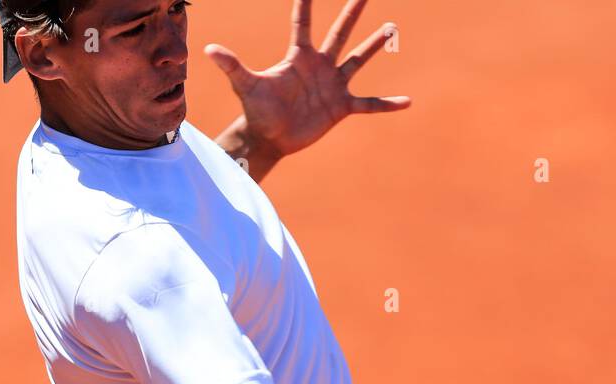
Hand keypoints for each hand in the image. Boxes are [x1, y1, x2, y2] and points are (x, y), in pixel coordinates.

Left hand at [206, 0, 410, 162]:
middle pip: (340, 32)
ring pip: (358, 59)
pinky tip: (406, 101)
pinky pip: (368, 104)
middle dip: (352, 11)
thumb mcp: (246, 86)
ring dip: (374, 45)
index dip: (307, 1)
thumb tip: (209, 49)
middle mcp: (319, 66)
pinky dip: (386, 104)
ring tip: (391, 27)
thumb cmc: (257, 110)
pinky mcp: (341, 107)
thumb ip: (233, 66)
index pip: (303, 21)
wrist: (269, 138)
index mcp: (299, 56)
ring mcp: (332, 85)